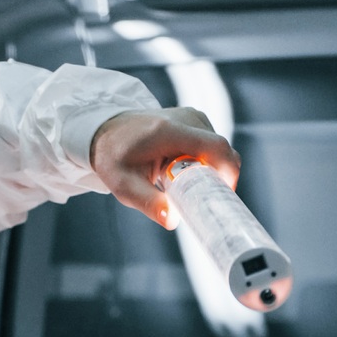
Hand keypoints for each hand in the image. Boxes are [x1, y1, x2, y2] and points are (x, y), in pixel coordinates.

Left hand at [89, 107, 240, 228]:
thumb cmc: (115, 158)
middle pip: (222, 151)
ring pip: (219, 150)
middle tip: (198, 198)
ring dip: (211, 170)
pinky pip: (213, 145)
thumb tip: (171, 220)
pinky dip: (207, 161)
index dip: (228, 173)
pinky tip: (186, 171)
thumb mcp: (124, 185)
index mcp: (170, 131)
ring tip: (184, 183)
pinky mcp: (196, 119)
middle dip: (218, 177)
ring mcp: (193, 116)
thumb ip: (148, 203)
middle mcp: (186, 118)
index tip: (222, 196)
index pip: (216, 147)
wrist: (107, 131)